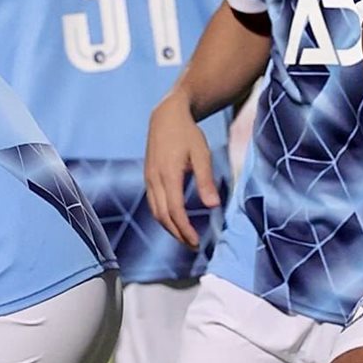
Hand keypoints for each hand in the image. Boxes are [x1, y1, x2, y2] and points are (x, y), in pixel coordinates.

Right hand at [145, 90, 218, 249]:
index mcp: (168, 175)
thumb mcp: (202, 154)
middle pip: (163, 216)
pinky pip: (153, 203)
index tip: (196, 242)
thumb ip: (206, 180)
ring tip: (185, 238)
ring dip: (169, 228)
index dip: (184, 229)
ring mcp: (148, 179)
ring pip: (156, 212)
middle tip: (193, 246)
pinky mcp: (148, 177)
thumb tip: (214, 206)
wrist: (166, 116)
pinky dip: (164, 217)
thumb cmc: (188, 134)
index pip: (174, 211)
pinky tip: (175, 221)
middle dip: (177, 234)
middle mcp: (154, 179)